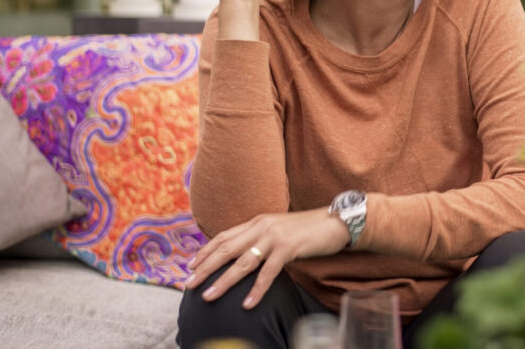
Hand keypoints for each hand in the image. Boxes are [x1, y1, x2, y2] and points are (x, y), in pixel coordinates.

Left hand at [186, 209, 349, 308]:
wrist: (335, 222)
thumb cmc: (308, 230)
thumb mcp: (280, 230)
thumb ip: (261, 239)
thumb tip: (244, 256)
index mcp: (258, 221)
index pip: (224, 236)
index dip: (205, 251)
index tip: (190, 266)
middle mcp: (262, 226)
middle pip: (226, 249)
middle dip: (205, 267)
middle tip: (189, 284)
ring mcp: (274, 236)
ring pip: (242, 262)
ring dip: (224, 281)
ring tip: (209, 296)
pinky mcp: (288, 247)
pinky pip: (268, 272)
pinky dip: (256, 289)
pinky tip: (248, 303)